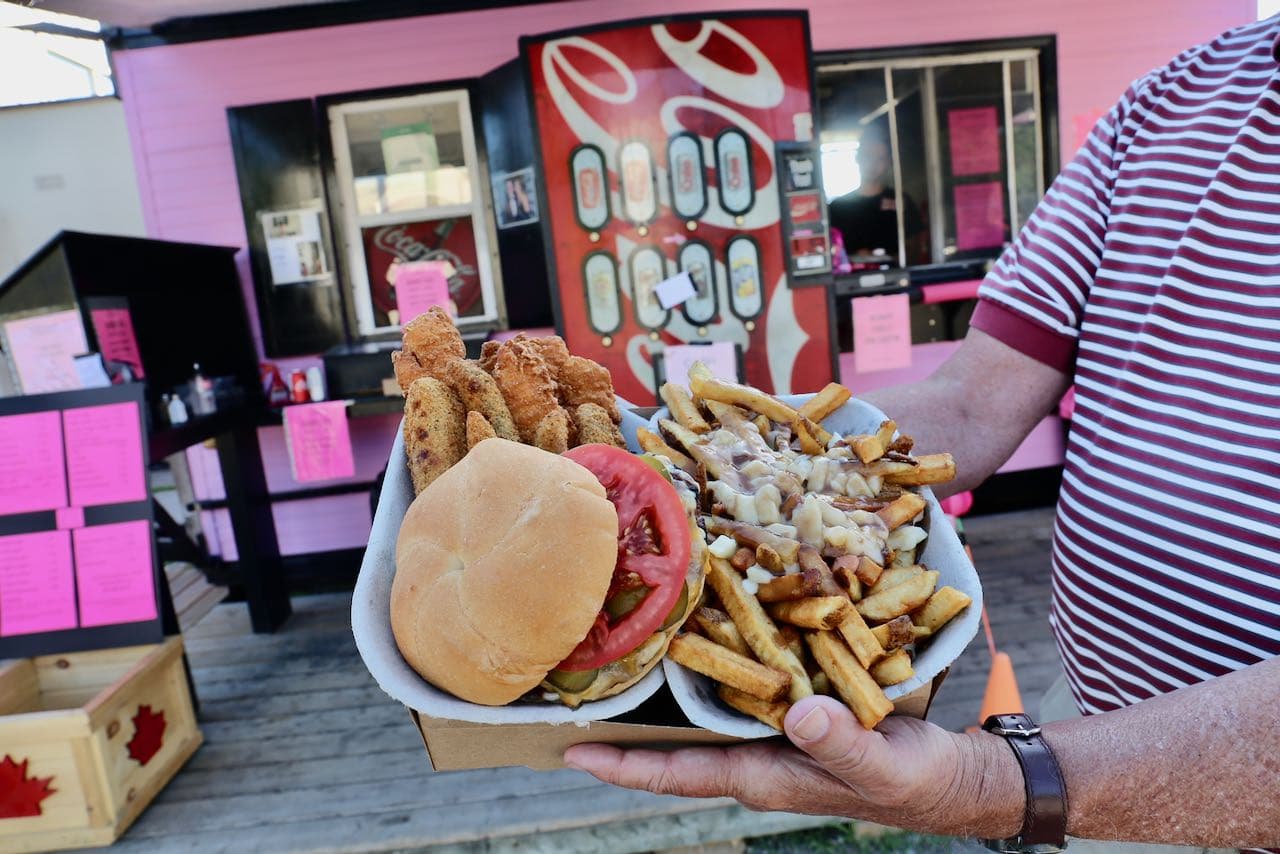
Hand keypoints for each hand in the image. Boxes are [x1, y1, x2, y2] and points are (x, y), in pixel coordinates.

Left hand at [563, 695, 1022, 837]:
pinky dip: (711, 670)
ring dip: (659, 698)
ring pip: (700, 719)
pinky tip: (696, 638)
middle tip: (573, 693)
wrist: (951, 777)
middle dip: (623, 731)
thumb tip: (798, 712)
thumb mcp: (882, 765)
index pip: (677, 776)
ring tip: (615, 659)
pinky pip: (737, 694)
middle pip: (673, 750)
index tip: (571, 754)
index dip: (623, 768)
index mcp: (763, 776)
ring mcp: (770, 738)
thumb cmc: (915, 780)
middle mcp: (754, 757)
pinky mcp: (791, 715)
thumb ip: (840, 741)